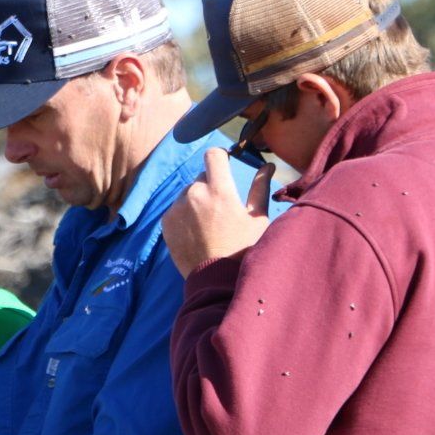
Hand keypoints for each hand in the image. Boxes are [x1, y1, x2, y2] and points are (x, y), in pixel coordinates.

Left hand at [162, 149, 275, 276]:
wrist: (215, 280)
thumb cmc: (242, 249)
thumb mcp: (257, 219)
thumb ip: (260, 188)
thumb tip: (268, 165)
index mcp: (219, 191)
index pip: (213, 155)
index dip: (220, 157)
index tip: (225, 165)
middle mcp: (194, 195)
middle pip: (202, 177)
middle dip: (211, 186)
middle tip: (221, 209)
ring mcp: (177, 208)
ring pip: (188, 193)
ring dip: (196, 201)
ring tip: (208, 225)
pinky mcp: (166, 222)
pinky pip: (176, 209)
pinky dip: (184, 215)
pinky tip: (196, 233)